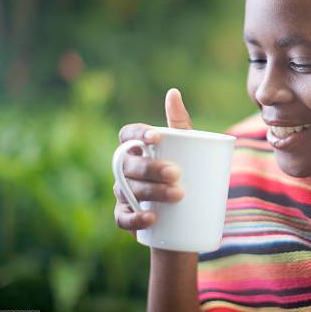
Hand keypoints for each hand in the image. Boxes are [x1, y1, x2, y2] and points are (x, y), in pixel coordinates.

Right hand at [113, 88, 192, 236]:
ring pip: (129, 190)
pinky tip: (150, 218)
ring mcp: (123, 193)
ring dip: (151, 192)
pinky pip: (122, 218)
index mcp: (136, 149)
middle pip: (129, 165)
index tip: (157, 137)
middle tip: (177, 173)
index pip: (127, 135)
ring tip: (178, 194)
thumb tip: (173, 92)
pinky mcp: (127, 217)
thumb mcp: (187, 148)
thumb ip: (180, 123)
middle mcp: (125, 170)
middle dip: (151, 168)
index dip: (137, 134)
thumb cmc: (184, 172)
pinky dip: (135, 219)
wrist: (187, 215)